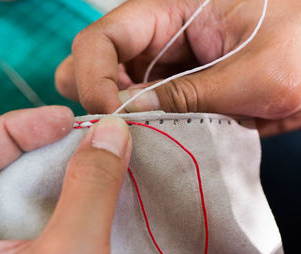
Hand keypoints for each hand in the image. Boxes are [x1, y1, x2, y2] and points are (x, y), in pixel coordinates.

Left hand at [0, 107, 131, 253]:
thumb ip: (89, 189)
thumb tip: (110, 134)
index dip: (17, 128)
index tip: (63, 121)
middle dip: (45, 152)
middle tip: (86, 140)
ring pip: (23, 201)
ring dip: (62, 180)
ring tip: (97, 166)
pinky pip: (40, 226)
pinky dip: (68, 208)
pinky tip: (95, 204)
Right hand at [55, 0, 300, 135]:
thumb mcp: (253, 72)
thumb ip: (188, 94)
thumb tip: (130, 113)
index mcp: (168, 10)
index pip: (100, 39)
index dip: (94, 78)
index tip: (113, 117)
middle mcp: (154, 40)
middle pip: (91, 65)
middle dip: (95, 100)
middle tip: (119, 132)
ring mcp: (160, 69)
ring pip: (111, 95)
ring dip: (119, 123)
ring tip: (143, 144)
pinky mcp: (170, 95)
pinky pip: (139, 116)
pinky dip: (140, 135)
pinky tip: (157, 147)